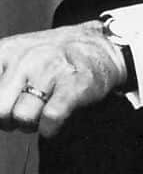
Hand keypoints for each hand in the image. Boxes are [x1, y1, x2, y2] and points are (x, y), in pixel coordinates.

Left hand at [0, 21, 126, 137]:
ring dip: (33, 123)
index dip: (1, 107)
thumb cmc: (53, 58)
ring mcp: (50, 70)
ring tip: (44, 109)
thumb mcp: (14, 57)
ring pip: (23, 118)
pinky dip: (51, 127)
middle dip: (10, 119)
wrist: (102, 46)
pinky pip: (50, 119)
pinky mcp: (74, 84)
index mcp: (5, 51)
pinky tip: (57, 117)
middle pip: (0, 112)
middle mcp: (26, 57)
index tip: (10, 102)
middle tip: (26, 108)